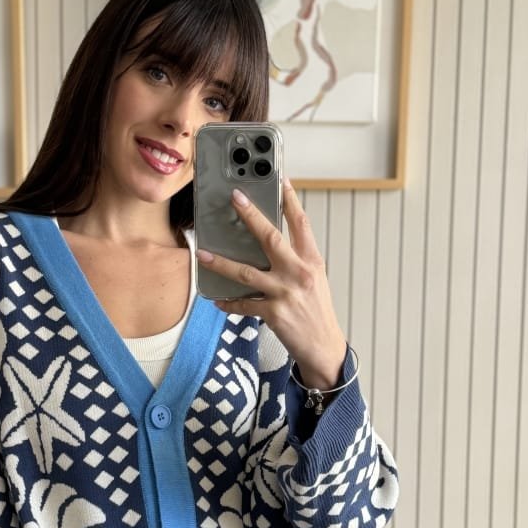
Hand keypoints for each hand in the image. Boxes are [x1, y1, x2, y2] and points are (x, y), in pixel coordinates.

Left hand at [196, 180, 346, 389]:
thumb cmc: (317, 312)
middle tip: (235, 199)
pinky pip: (244, 304)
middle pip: (271, 238)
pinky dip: (229, 302)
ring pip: (246, 272)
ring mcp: (285, 293)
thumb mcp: (314, 280)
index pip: (302, 224)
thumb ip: (296, 260)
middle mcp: (299, 273)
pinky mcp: (273, 313)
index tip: (281, 181)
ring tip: (203, 254)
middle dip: (251, 216)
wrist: (324, 346)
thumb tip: (269, 244)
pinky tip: (217, 300)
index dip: (291, 200)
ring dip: (221, 263)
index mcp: (311, 261)